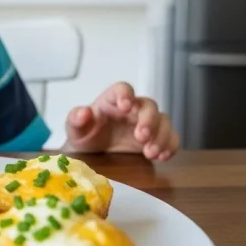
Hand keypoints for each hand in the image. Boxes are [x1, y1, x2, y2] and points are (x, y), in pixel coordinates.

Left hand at [64, 82, 178, 160]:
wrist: (92, 153)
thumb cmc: (85, 135)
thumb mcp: (75, 129)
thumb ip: (76, 119)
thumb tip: (84, 112)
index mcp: (113, 100)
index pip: (123, 88)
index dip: (126, 94)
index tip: (125, 106)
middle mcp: (133, 108)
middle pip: (148, 105)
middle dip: (148, 120)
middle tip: (141, 137)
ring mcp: (146, 123)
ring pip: (163, 120)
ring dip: (161, 136)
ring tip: (150, 153)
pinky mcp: (155, 138)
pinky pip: (170, 137)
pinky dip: (170, 145)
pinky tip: (162, 157)